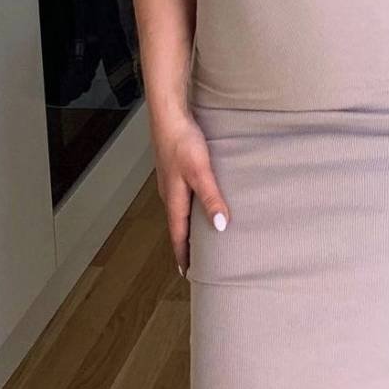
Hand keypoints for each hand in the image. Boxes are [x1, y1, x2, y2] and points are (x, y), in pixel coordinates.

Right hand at [151, 112, 230, 274]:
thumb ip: (210, 198)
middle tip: (197, 261)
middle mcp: (169, 194)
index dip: (183, 255)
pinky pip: (182, 196)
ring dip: (188, 226)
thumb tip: (219, 227)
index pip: (177, 235)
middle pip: (178, 226)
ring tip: (200, 237)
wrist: (168, 115)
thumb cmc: (182, 142)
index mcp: (173, 199)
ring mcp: (171, 181)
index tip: (188, 273)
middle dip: (186, 244)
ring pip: (180, 210)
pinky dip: (190, 207)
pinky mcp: (175, 169)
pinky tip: (200, 201)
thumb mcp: (200, 171)